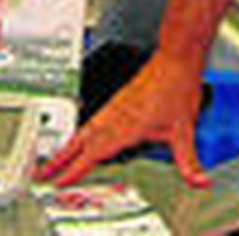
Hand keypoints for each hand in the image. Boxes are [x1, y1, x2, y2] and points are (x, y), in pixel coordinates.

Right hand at [37, 51, 209, 188]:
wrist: (177, 56)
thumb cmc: (178, 87)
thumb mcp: (184, 130)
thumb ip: (188, 161)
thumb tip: (198, 181)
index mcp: (127, 127)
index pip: (95, 154)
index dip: (75, 170)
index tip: (57, 182)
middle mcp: (117, 116)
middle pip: (81, 143)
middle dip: (60, 161)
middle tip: (40, 174)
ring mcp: (116, 106)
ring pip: (85, 129)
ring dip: (67, 146)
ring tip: (53, 159)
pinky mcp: (119, 98)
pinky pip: (93, 118)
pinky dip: (81, 131)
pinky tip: (82, 135)